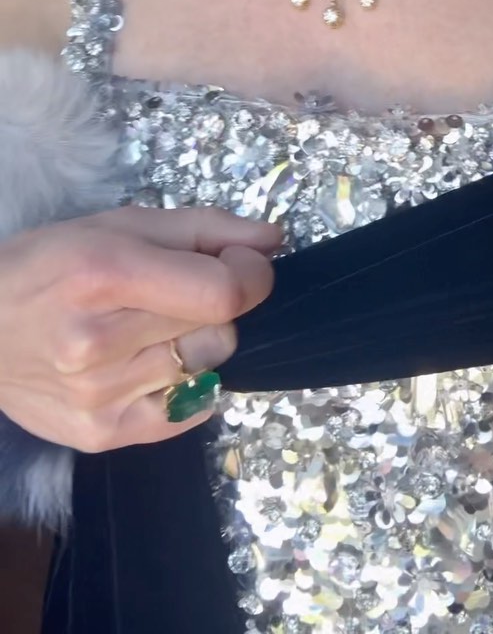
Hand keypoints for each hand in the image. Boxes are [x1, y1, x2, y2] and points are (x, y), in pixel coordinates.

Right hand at [0, 205, 280, 451]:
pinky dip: (187, 387)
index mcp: (106, 275)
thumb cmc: (50, 264)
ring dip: (195, 343)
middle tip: (177, 294)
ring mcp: (99, 397)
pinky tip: (151, 365)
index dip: (251, 273)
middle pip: (221, 330)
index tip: (241, 262)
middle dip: (217, 305)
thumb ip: (204, 229)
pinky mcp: (100, 435)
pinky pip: (188, 414)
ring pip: (207, 368)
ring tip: (151, 329)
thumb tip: (274, 240)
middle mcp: (100, 342)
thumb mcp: (120, 224)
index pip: (225, 292)